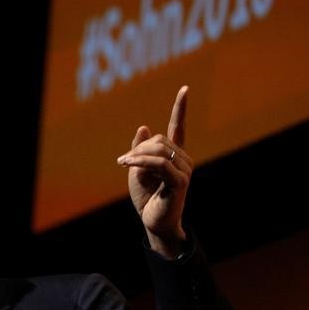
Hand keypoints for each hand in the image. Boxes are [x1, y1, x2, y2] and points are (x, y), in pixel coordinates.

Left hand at [117, 86, 192, 258]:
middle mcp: (183, 159)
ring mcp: (184, 170)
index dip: (180, 108)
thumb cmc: (146, 197)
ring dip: (136, 156)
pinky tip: (127, 164)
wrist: (153, 221)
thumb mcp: (137, 169)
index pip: (179, 127)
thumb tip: (144, 126)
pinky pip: (159, 163)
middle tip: (123, 161)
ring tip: (124, 164)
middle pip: (159, 139)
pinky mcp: (180, 181)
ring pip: (158, 150)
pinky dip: (141, 161)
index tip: (185, 88)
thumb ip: (140, 149)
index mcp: (174, 155)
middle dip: (138, 148)